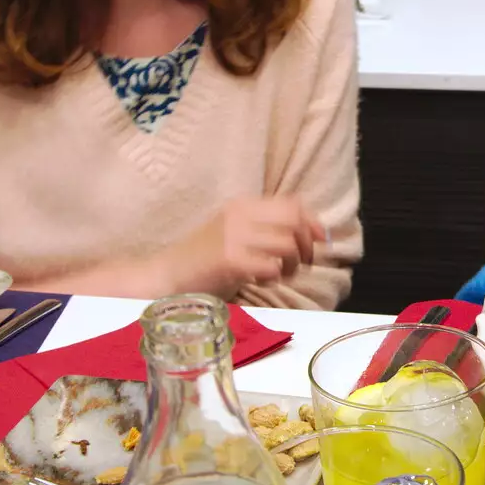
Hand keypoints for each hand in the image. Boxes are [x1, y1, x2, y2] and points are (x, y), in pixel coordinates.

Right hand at [158, 196, 323, 297]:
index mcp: (243, 205)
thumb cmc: (204, 261)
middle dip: (307, 245)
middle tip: (301, 264)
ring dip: (293, 264)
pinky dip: (274, 277)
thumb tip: (316, 234)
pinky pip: (270, 266)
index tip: (318, 240)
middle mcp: (240, 215)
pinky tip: (262, 281)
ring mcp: (234, 236)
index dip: (312, 221)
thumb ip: (270, 231)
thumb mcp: (238, 236)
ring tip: (280, 275)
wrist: (165, 276)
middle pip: (295, 221)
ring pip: (287, 244)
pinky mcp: (229, 259)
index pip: (293, 203)